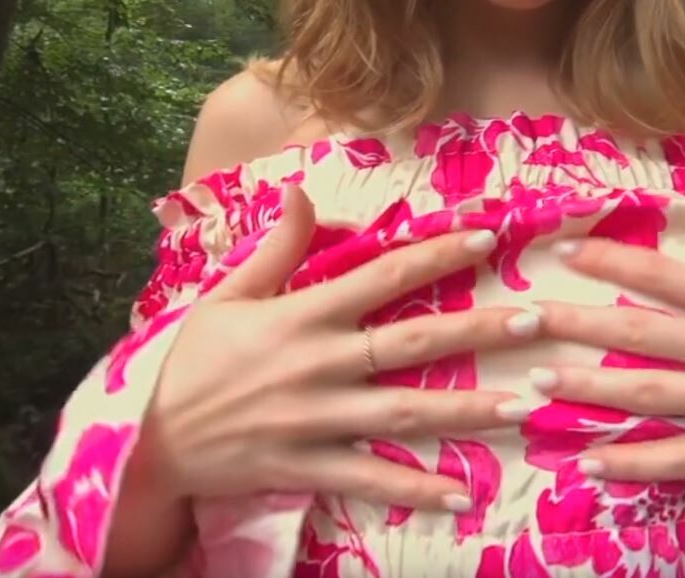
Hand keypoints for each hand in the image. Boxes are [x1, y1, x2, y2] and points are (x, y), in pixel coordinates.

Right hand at [137, 183, 542, 511]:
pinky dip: (416, 487)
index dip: (436, 256)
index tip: (487, 239)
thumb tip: (303, 191)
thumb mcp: (225, 295)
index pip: (381, 276)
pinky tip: (461, 493)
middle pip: (412, 342)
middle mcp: (318, 364)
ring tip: (524, 405)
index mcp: (302, 315)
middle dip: (477, 330)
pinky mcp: (308, 467)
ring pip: (404, 412)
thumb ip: (275, 249)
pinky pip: (370, 478)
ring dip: (468, 410)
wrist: (148, 443)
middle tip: (536, 322)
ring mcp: (317, 419)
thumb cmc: (191, 363)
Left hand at [530, 187, 684, 482]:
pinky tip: (588, 461)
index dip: (612, 262)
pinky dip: (633, 463)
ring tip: (539, 382)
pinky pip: (681, 459)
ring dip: (591, 388)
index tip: (562, 252)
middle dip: (577, 326)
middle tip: (522, 321)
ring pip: (651, 396)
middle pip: (643, 335)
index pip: (667, 278)